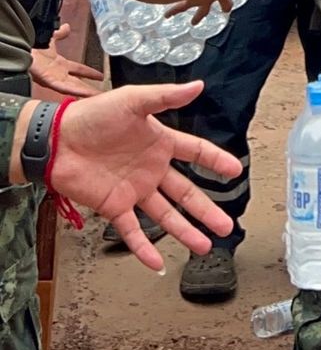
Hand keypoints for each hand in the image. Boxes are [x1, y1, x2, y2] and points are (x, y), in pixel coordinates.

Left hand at [32, 25, 104, 99]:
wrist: (22, 49)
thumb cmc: (32, 46)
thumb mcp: (50, 38)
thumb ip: (59, 34)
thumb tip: (67, 27)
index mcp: (59, 65)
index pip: (78, 70)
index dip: (89, 72)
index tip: (100, 76)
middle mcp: (59, 74)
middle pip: (79, 83)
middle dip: (91, 88)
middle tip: (103, 94)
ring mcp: (55, 79)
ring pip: (75, 88)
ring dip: (86, 93)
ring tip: (99, 97)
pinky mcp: (51, 82)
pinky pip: (67, 88)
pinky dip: (77, 91)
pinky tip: (87, 94)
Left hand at [40, 80, 238, 269]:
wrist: (56, 140)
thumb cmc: (92, 115)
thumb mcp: (133, 100)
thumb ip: (166, 97)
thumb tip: (198, 86)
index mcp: (159, 142)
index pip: (195, 152)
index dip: (215, 161)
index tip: (235, 171)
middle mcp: (150, 169)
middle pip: (186, 193)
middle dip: (207, 209)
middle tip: (226, 225)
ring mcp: (134, 190)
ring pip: (166, 216)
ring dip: (185, 231)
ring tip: (204, 246)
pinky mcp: (114, 207)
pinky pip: (132, 231)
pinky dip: (144, 249)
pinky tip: (158, 263)